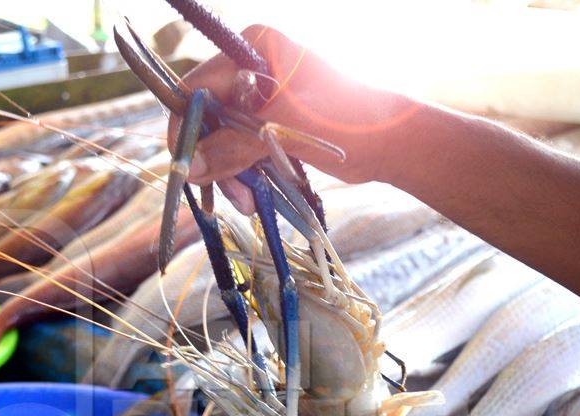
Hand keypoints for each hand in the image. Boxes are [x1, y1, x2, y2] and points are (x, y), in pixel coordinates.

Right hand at [168, 25, 421, 211]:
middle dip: (214, 159)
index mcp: (252, 49)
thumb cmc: (347, 122)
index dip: (188, 129)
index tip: (190, 168)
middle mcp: (250, 66)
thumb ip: (232, 147)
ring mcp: (259, 95)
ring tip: (250, 202)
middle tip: (234, 195)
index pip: (197, 88)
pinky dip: (243, 173)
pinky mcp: (268, 121)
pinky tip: (255, 195)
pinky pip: (238, 148)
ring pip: (220, 139)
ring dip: (229, 174)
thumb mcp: (284, 132)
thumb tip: (187, 169)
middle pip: (207, 118)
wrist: (392, 141)